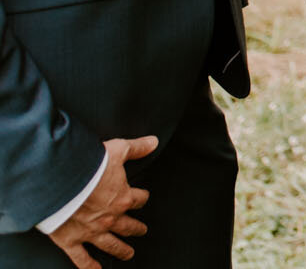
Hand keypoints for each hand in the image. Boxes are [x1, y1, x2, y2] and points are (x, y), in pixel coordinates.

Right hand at [47, 135, 156, 266]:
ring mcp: (91, 232)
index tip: (142, 197)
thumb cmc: (88, 165)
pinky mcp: (71, 240)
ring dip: (121, 250)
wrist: (59, 181)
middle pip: (128, 225)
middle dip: (136, 228)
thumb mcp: (117, 150)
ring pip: (111, 245)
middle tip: (142, 231)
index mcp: (123, 198)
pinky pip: (81, 258)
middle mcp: (110, 218)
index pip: (139, 199)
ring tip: (129, 255)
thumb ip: (136, 148)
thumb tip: (154, 141)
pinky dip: (89, 267)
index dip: (141, 197)